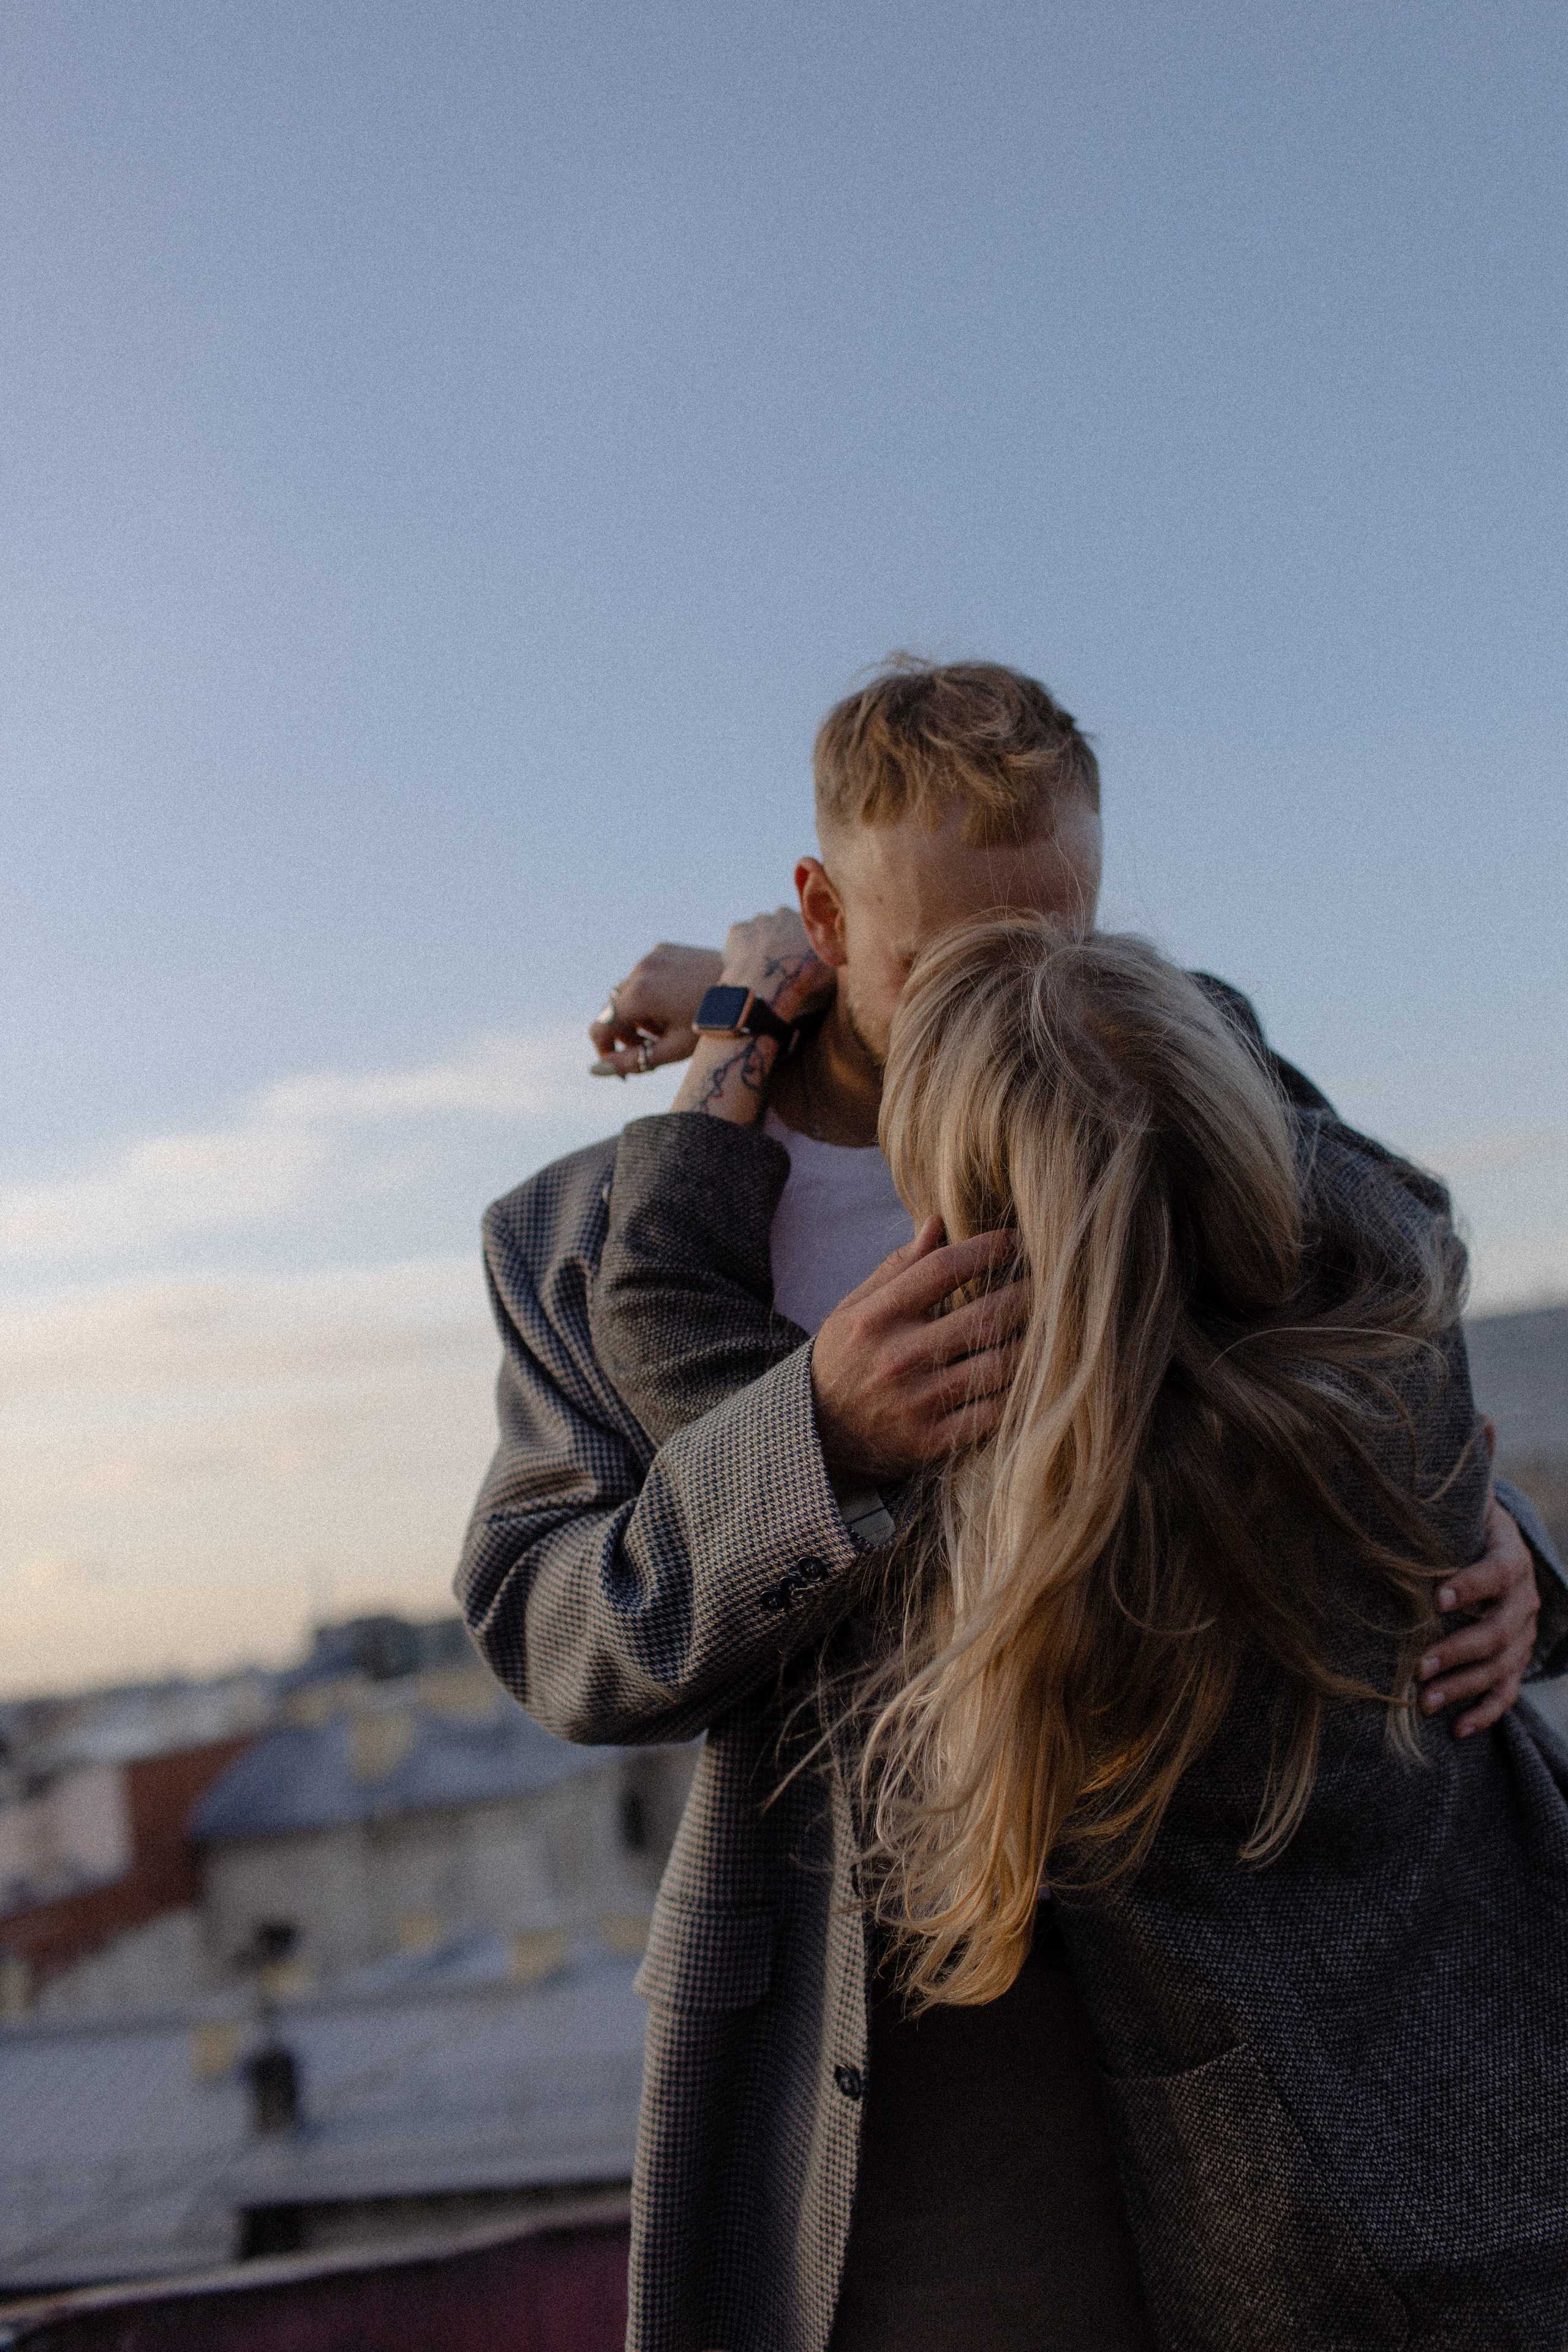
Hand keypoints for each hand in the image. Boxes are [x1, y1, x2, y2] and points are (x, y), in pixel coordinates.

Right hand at [590, 944, 722, 1077]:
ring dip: (639, 1014)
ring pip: (627, 993)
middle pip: (613, 1011)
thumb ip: (631, 1062)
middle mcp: (640, 970)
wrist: (749, 988)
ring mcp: (651, 956)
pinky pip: (644, 975)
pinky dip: (650, 993)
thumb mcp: (672, 1050)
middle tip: (654, 1049)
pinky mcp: (663, 949)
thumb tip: (595, 1070)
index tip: (624, 1067)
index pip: (600, 1028)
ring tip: (669, 1025)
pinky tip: (675, 1003)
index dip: (606, 1052)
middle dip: (627, 1034)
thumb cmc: (714, 1025)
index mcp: (639, 996)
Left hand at [712, 906, 834, 1023]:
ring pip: (759, 930)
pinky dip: (741, 949)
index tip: (796, 957)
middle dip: (779, 939)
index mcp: (807, 919)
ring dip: (759, 943)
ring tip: (761, 967)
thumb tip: (838, 956)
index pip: (803, 924)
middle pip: (780, 924)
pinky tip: (746, 966)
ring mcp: (757, 920)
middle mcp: (782, 913)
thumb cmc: (802, 979)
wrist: (768, 984)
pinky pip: (739, 937)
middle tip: (779, 962)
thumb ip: (833, 956)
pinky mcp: (737, 930)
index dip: (799, 942)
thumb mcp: (831, 969)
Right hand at [811, 1219, 1028, 1485]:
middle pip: (984, 1315)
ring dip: (1032, 1343)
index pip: (944, 1269)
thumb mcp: (853, 1308)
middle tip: (1049, 1282)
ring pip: (998, 1364)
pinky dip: (1019, 1393)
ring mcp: (917, 1402)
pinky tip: (1031, 1376)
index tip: (1015, 1240)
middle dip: (1026, 1294)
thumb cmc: (842, 1360)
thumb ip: (897, 1268)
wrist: (815, 1436)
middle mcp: (898, 1356)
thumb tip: (938, 1223)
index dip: (987, 1249)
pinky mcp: (931, 1441)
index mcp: (877, 1316)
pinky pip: (993, 1413)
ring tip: (1049, 1327)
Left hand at [1416, 1487, 1539, 1736]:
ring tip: (1426, 1702)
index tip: (1437, 1598)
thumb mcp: (1457, 1514)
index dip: (1471, 1586)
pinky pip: (1508, 1692)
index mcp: (1510, 1556)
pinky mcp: (1517, 1659)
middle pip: (1499, 1631)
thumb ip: (1430, 1515)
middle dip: (1459, 1652)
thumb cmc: (1460, 1527)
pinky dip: (1485, 1713)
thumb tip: (1376, 1499)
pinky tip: (1459, 1730)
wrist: (1495, 1540)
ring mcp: (1523, 1633)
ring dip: (1464, 1688)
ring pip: (1502, 1667)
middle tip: (1419, 1667)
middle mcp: (1523, 1599)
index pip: (1497, 1572)